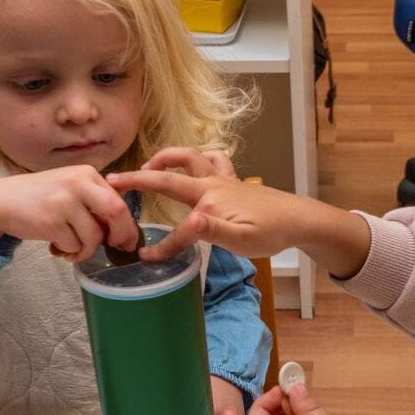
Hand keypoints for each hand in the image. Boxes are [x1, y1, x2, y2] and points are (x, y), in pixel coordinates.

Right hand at [0, 165, 138, 261]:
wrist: (2, 200)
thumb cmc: (42, 198)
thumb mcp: (72, 189)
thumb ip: (96, 203)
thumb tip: (124, 232)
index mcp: (87, 173)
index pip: (119, 201)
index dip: (127, 225)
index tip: (127, 240)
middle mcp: (78, 183)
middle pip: (116, 212)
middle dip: (120, 235)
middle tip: (114, 247)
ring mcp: (64, 201)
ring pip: (94, 236)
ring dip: (87, 250)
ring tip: (75, 250)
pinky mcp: (51, 221)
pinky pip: (74, 245)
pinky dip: (70, 252)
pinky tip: (58, 247)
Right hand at [106, 147, 299, 260]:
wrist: (299, 219)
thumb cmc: (272, 233)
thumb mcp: (243, 240)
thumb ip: (213, 232)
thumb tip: (189, 223)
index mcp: (210, 203)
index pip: (178, 230)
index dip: (161, 246)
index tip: (144, 257)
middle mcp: (212, 186)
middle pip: (169, 177)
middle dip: (139, 178)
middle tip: (114, 180)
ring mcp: (222, 180)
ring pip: (190, 157)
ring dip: (167, 157)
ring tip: (150, 165)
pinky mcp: (232, 181)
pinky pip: (212, 160)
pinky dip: (198, 158)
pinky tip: (193, 167)